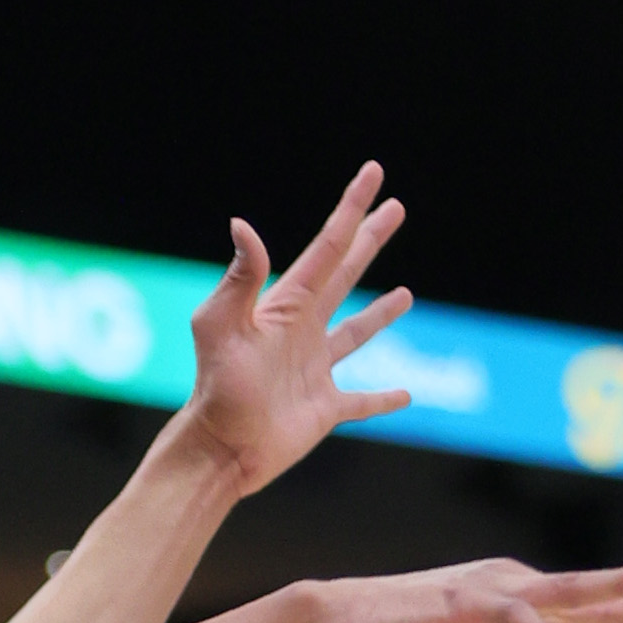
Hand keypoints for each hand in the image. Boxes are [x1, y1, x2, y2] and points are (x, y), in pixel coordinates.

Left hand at [178, 162, 414, 495]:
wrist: (220, 449)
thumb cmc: (217, 388)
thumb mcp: (220, 325)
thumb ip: (239, 278)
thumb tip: (242, 224)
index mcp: (287, 305)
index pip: (328, 247)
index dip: (351, 209)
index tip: (373, 173)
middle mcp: (303, 332)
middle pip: (346, 275)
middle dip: (369, 241)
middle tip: (395, 209)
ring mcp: (315, 370)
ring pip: (356, 334)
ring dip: (381, 314)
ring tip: (405, 294)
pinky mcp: (323, 410)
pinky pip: (361, 402)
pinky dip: (384, 400)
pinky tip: (405, 396)